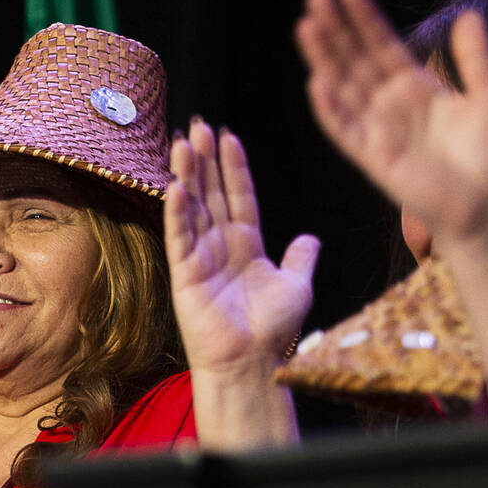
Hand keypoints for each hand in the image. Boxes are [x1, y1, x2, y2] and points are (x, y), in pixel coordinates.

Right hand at [166, 120, 318, 376]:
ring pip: (193, 208)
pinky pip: (180, 237)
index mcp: (246, 245)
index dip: (233, 166)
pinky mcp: (184, 275)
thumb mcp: (297, 285)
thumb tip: (309, 239)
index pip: (238, 196)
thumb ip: (301, 258)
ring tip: (184, 143)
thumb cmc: (273, 330)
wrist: (252, 362)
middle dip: (204, 159)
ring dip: (187, 175)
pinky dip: (178, 212)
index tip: (227, 136)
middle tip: (197, 126)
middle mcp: (220, 247)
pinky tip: (177, 186)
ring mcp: (199, 259)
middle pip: (210, 194)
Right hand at [296, 0, 487, 251]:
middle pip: (354, 59)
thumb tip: (467, 14)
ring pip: (342, 86)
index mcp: (415, 88)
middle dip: (335, 29)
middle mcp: (389, 105)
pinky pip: (343, 129)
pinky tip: (317, 82)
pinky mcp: (370, 156)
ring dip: (323, 57)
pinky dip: (329, 107)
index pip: (382, 45)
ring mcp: (376, 129)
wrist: (483, 204)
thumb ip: (474, 58)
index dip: (365, 19)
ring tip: (306, 26)